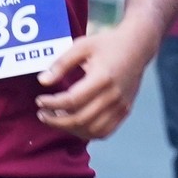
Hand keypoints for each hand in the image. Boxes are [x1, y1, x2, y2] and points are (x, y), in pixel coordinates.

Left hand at [35, 28, 150, 139]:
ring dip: (70, 129)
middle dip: (55, 121)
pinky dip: (87, 133)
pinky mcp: (125, 111)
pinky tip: (74, 124)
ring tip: (56, 119)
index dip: (52, 104)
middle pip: (80, 119)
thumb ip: (61, 63)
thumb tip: (43, 81)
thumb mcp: (82, 46)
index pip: (72, 100)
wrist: (138, 46)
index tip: (39, 100)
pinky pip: (104, 132)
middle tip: (42, 114)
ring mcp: (121, 106)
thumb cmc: (107, 44)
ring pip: (92, 130)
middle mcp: (114, 95)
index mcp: (103, 78)